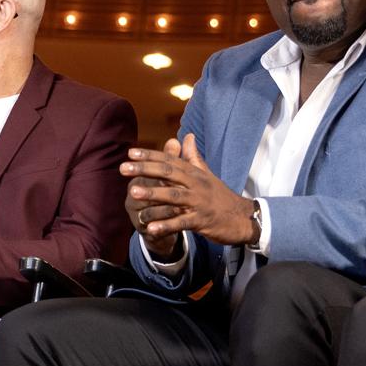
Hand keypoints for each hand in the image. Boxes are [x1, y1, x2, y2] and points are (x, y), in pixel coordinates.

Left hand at [122, 134, 258, 247]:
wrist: (243, 218)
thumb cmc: (220, 196)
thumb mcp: (207, 175)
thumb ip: (193, 157)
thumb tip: (187, 136)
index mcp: (194, 173)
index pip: (170, 159)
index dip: (150, 155)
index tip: (130, 153)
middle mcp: (196, 184)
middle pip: (169, 173)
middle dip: (145, 169)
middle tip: (123, 168)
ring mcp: (199, 202)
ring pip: (174, 196)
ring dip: (153, 194)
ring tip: (133, 193)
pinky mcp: (202, 221)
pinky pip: (182, 223)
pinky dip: (166, 225)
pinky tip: (150, 229)